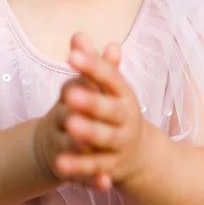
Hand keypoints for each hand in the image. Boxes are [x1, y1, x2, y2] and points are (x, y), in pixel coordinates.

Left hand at [33, 32, 145, 191]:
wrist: (140, 154)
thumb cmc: (116, 111)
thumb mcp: (107, 88)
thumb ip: (91, 64)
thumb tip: (77, 35)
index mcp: (124, 95)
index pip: (110, 78)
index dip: (92, 66)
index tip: (71, 55)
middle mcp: (126, 119)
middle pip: (110, 110)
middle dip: (91, 102)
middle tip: (69, 95)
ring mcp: (120, 144)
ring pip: (104, 139)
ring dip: (89, 133)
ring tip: (68, 126)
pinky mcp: (111, 167)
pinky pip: (95, 168)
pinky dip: (83, 169)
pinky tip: (63, 166)